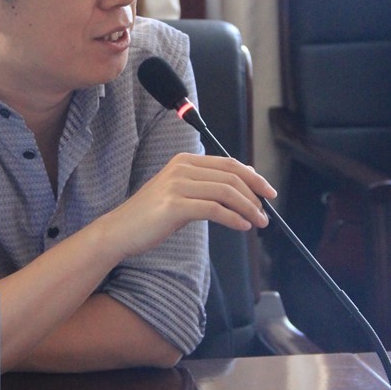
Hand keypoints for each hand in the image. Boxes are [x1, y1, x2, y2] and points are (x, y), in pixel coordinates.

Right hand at [103, 153, 276, 258]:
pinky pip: (214, 209)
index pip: (228, 163)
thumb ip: (207, 183)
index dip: (253, 177)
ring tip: (259, 222)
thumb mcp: (181, 191)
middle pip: (230, 176)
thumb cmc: (152, 214)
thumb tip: (244, 178)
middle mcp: (181, 167)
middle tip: (266, 213)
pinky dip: (233, 218)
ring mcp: (177, 185)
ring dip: (248, 208)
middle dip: (255, 194)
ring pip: (225, 192)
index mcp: (184, 160)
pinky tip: (243, 226)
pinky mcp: (175, 205)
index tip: (269, 192)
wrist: (120, 229)